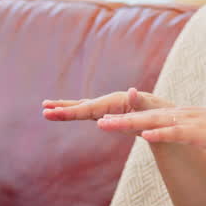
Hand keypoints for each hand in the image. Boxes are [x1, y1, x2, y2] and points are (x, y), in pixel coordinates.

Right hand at [41, 88, 171, 121]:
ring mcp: (106, 108)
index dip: (72, 111)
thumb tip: (131, 91)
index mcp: (115, 102)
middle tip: (43, 109)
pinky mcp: (107, 113)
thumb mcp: (150, 109)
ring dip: (64, 109)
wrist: (162, 112)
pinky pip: (87, 113)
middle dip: (63, 108)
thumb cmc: (157, 112)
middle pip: (82, 106)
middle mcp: (108, 102)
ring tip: (45, 108)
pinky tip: (62, 112)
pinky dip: (74, 112)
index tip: (56, 112)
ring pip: (82, 108)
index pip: (89, 108)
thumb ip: (139, 101)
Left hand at [95, 108, 205, 159]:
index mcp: (180, 117)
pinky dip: (159, 133)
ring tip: (106, 125)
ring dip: (129, 123)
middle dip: (119, 120)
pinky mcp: (197, 133)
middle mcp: (180, 115)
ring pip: (152, 122)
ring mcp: (187, 123)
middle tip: (96, 122)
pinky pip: (174, 133)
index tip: (105, 121)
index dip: (126, 118)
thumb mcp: (200, 133)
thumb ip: (185, 132)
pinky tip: (144, 135)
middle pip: (143, 117)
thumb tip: (175, 136)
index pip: (148, 117)